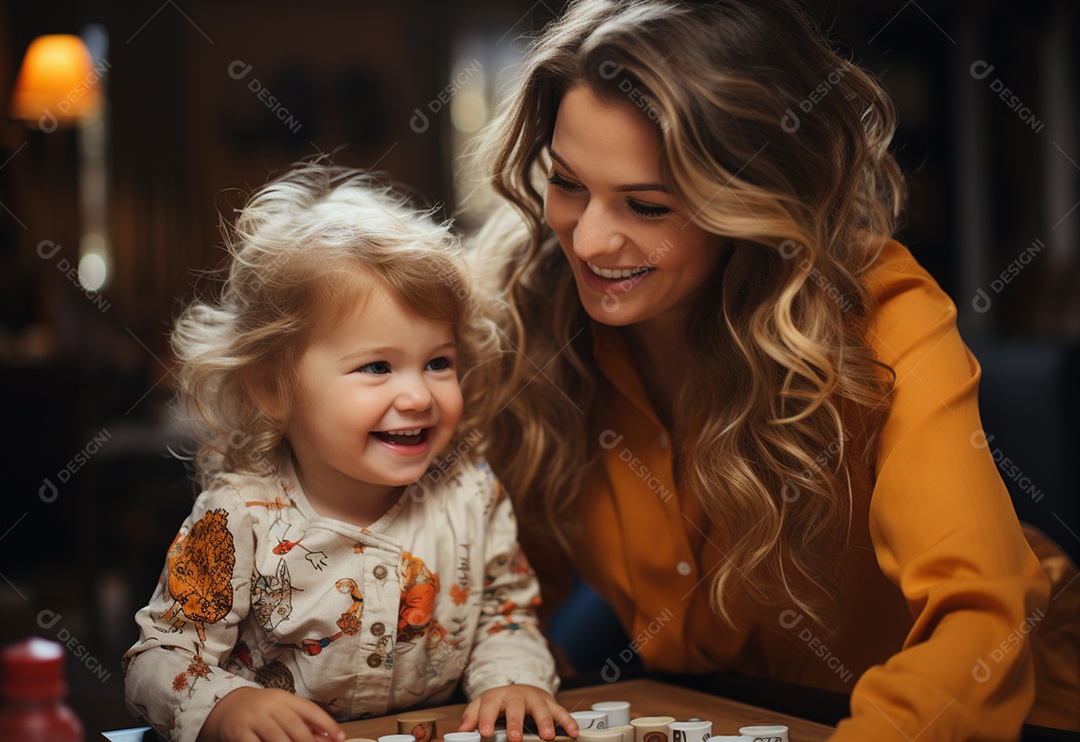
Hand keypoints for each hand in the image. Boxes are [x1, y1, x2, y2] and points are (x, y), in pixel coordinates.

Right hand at [197, 686, 344, 741]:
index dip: (327, 724)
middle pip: (294, 724)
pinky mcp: (238, 733)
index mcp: (284, 698)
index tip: (340, 738)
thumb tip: (327, 738)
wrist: (227, 706)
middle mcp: (269, 705)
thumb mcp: (282, 709)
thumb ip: (304, 723)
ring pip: (276, 737)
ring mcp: (253, 719)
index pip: (310, 709)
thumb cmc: (262, 710)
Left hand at [459, 684, 578, 740]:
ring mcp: (535, 699)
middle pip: (516, 708)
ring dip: (544, 722)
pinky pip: (560, 711)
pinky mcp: (549, 703)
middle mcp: (516, 696)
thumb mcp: (482, 705)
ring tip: (547, 736)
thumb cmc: (499, 701)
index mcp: (497, 697)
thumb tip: (461, 731)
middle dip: (516, 723)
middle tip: (514, 738)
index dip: (487, 719)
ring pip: (541, 709)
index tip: (485, 733)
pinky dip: (567, 721)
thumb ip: (472, 717)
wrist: (519, 685)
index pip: (489, 707)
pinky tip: (572, 732)